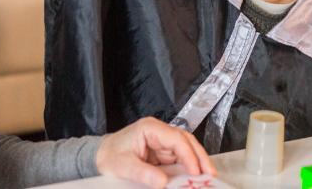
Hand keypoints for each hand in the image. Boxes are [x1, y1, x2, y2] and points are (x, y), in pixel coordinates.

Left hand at [95, 117, 215, 188]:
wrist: (101, 157)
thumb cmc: (109, 156)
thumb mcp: (123, 166)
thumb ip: (143, 173)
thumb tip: (163, 183)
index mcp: (150, 128)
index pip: (176, 138)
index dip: (189, 155)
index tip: (196, 172)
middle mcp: (159, 132)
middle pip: (186, 141)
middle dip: (200, 157)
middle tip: (211, 175)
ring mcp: (162, 141)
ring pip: (186, 149)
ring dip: (197, 163)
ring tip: (208, 178)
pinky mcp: (163, 152)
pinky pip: (180, 159)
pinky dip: (189, 168)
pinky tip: (196, 178)